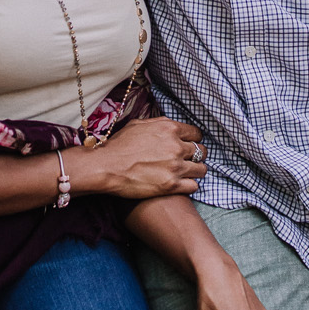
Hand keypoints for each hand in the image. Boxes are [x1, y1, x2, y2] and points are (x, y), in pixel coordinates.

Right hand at [75, 119, 207, 200]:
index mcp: (169, 129)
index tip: (190, 145)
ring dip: (196, 171)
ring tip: (188, 173)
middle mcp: (176, 146)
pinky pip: (194, 186)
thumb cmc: (118, 145)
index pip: (196, 134)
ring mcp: (175, 167)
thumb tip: (168, 124)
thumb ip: (158, 123)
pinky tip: (182, 184)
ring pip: (201, 169)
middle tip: (188, 160)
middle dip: (197, 155)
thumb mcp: (138, 124)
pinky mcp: (171, 185)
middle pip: (202, 151)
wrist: (106, 166)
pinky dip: (190, 185)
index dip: (194, 140)